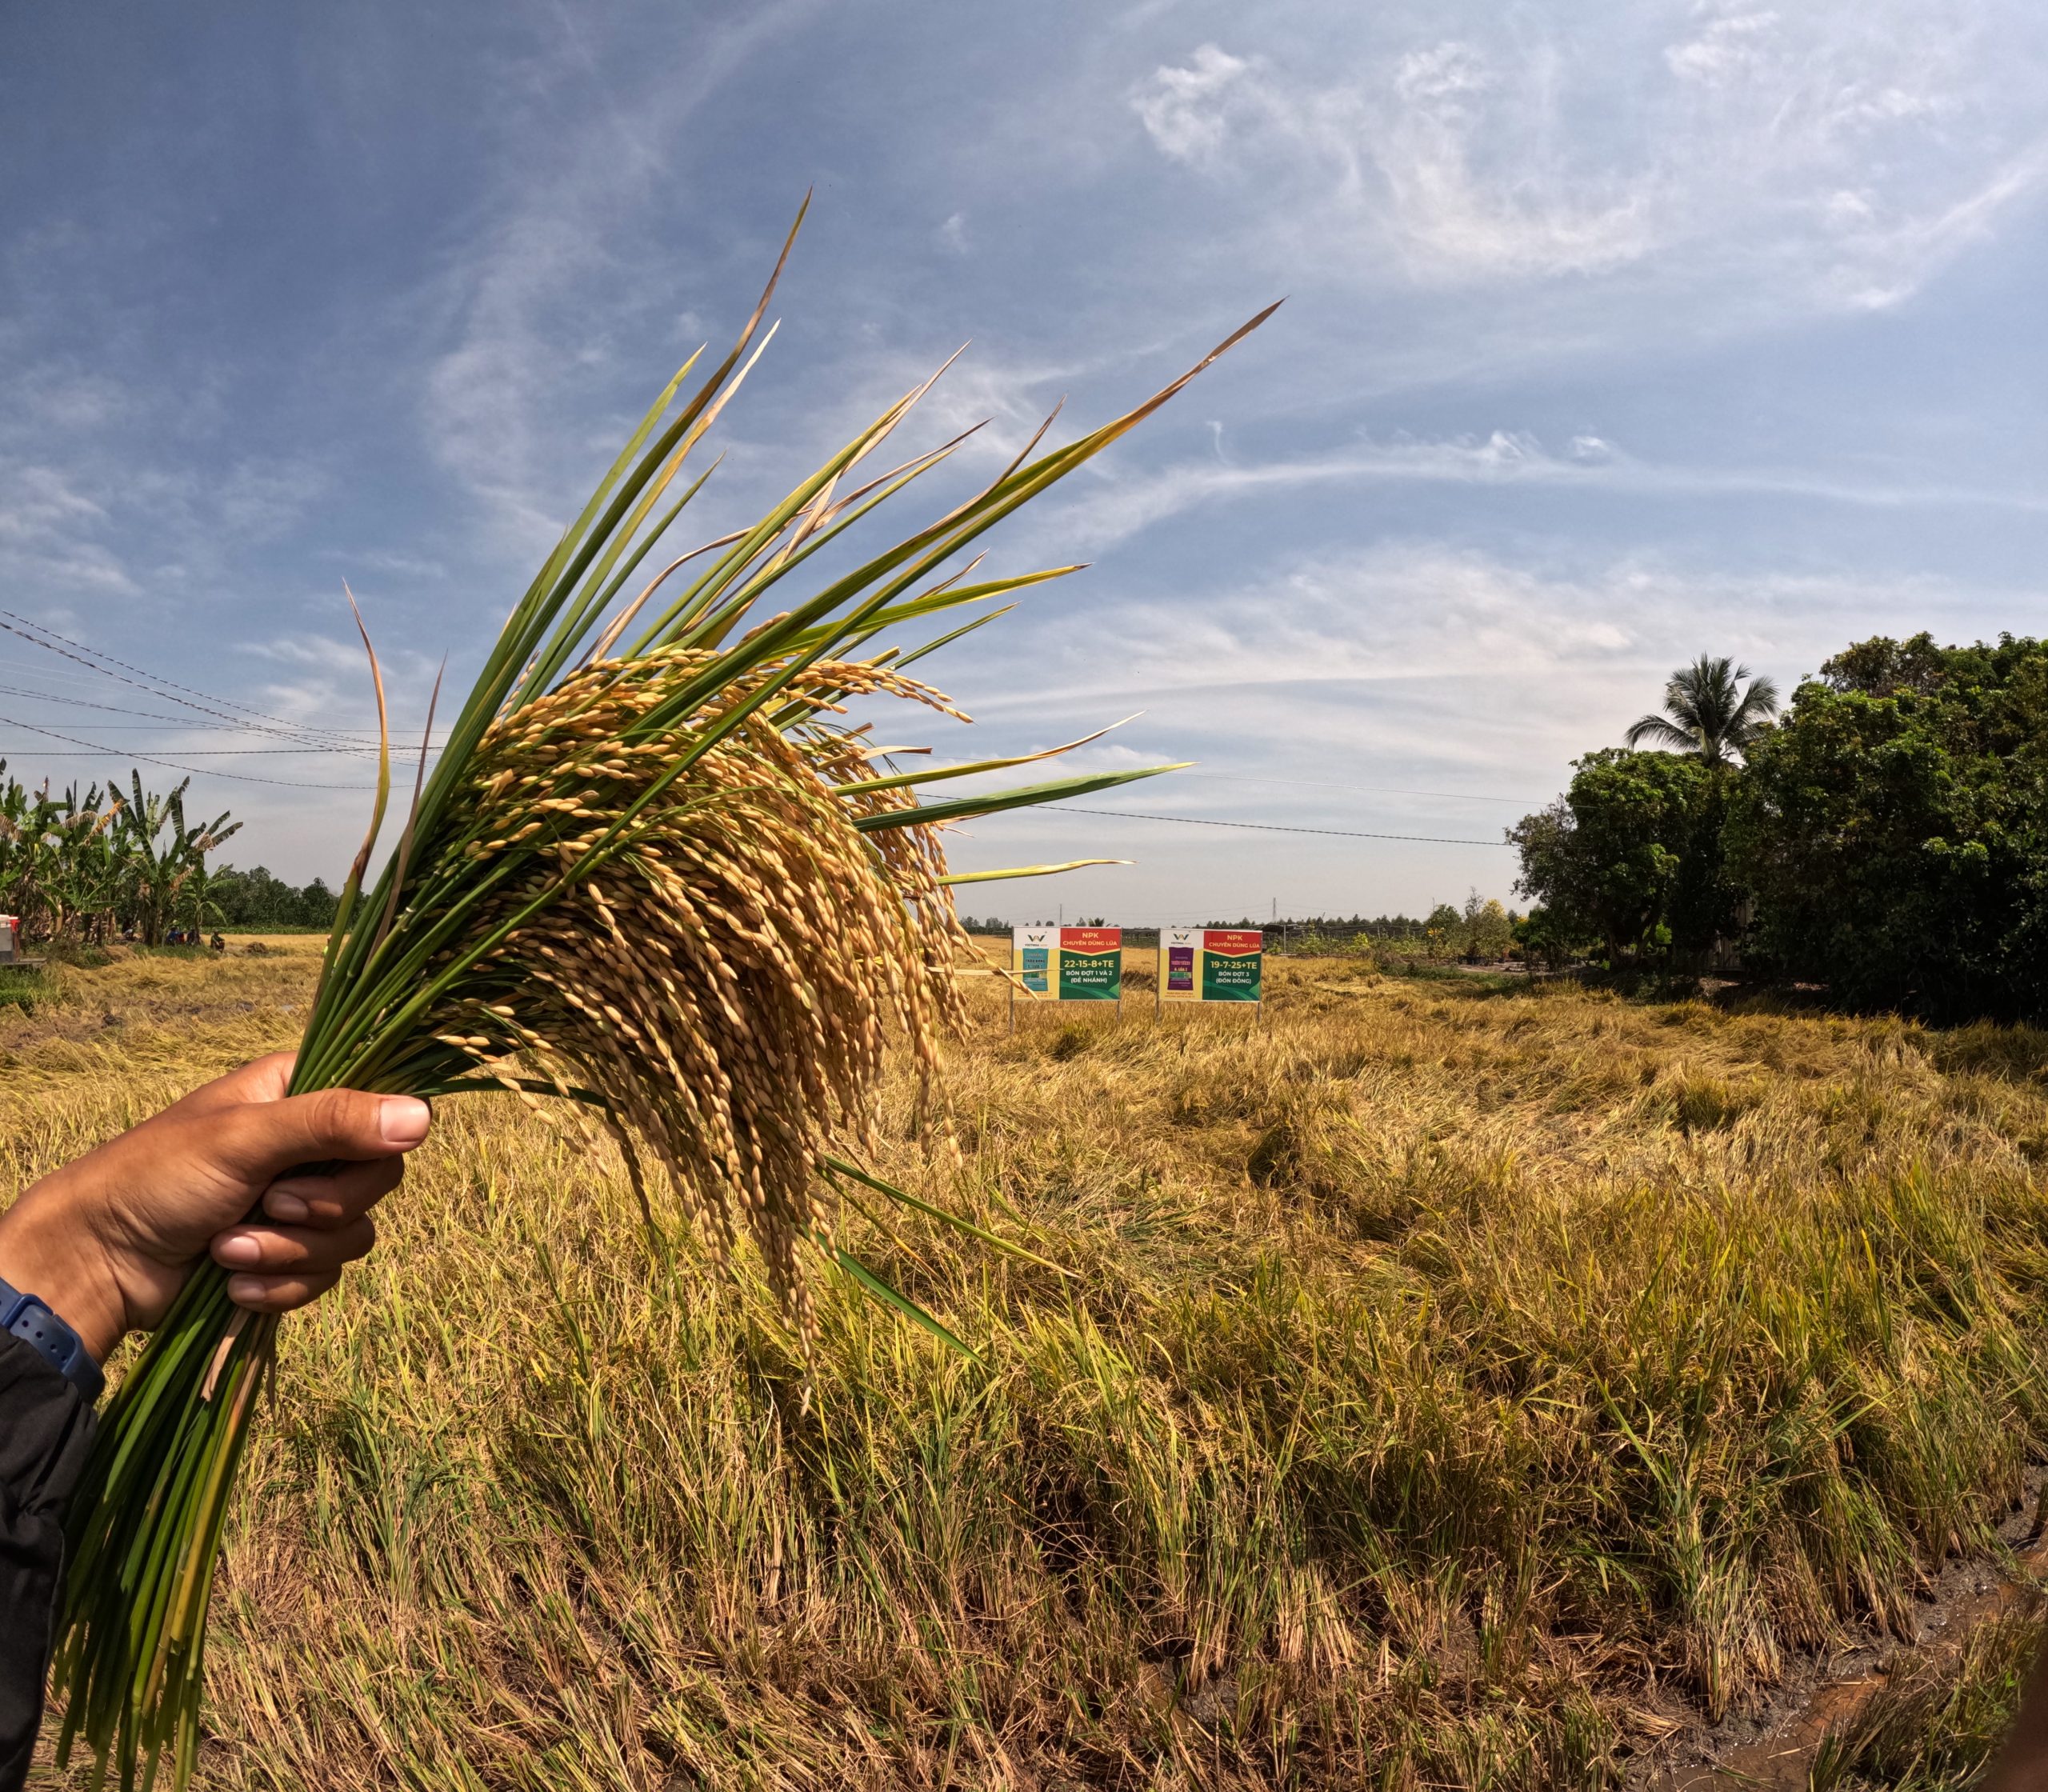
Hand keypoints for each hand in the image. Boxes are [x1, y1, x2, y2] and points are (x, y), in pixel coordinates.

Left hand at [0, 1053, 429, 1362]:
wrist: (97, 1261)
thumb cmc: (156, 1177)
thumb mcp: (246, 1139)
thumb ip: (333, 1122)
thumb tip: (424, 1118)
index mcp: (300, 1093)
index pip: (384, 1106)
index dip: (374, 1140)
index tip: (341, 1158)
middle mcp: (308, 1145)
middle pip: (379, 1179)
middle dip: (321, 1209)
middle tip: (269, 1204)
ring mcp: (297, 1203)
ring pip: (352, 1236)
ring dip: (288, 1253)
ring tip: (226, 1250)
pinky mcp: (285, 1257)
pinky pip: (324, 1278)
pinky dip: (279, 1287)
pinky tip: (230, 1282)